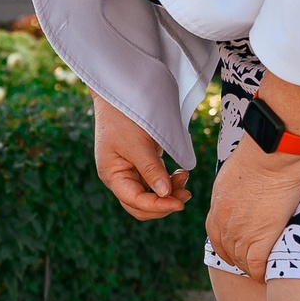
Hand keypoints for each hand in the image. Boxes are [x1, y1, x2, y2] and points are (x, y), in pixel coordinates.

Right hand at [94, 96, 190, 220]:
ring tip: (184, 177)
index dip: (157, 206)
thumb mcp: (138, 144)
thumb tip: (166, 195)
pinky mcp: (141, 165)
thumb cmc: (123, 116)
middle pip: (141, 205)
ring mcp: (130, 172)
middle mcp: (119, 178)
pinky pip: (156, 182)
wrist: (121, 94)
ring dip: (169, 193)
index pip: (135, 202)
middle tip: (186, 194)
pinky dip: (169, 182)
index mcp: (112, 175)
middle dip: (164, 203)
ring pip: (150, 195)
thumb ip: (151, 170)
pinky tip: (180, 173)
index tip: (179, 203)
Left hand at [204, 139, 299, 278]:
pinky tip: (268, 275)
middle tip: (252, 265)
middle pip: (228, 251)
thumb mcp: (236, 172)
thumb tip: (245, 190)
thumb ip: (236, 188)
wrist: (272, 155)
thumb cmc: (261, 154)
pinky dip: (261, 274)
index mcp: (218, 205)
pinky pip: (256, 266)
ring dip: (251, 269)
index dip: (226, 246)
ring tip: (263, 271)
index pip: (216, 235)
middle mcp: (224, 222)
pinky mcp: (259, 239)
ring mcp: (240, 232)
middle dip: (239, 260)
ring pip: (241, 261)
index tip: (236, 251)